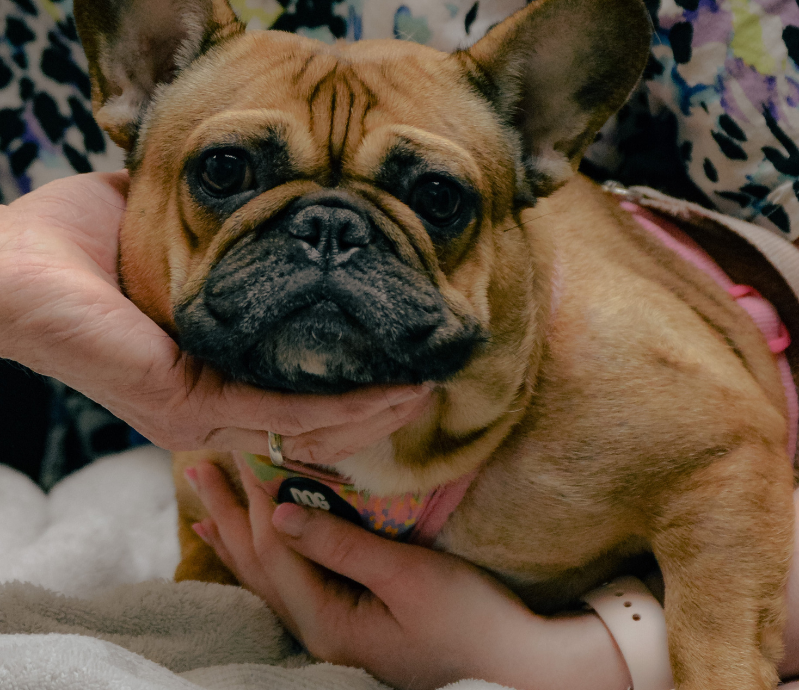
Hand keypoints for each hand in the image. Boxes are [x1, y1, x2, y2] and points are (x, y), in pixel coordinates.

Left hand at [0, 171, 429, 455]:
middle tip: (430, 374)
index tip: (402, 347)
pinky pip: (286, 415)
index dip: (354, 375)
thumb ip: (228, 224)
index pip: (299, 383)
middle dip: (378, 401)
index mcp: (212, 363)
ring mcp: (202, 410)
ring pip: (312, 425)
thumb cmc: (77, 245)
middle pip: (316, 417)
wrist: (8, 267)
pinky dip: (344, 407)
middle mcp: (212, 398)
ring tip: (425, 384)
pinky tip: (390, 390)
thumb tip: (272, 185)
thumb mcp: (174, 226)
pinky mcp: (191, 405)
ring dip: (374, 408)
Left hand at [190, 459, 633, 689]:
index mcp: (328, 621)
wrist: (509, 662)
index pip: (277, 548)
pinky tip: (249, 553)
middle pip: (260, 564)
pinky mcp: (345, 625)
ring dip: (236, 537)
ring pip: (267, 578)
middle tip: (196, 470)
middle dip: (229, 514)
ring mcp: (329, 633)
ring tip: (203, 510)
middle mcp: (317, 631)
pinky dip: (262, 562)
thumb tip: (279, 510)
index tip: (242, 447)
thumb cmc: (467, 615)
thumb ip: (340, 545)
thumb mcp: (407, 575)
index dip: (256, 495)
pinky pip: (288, 587)